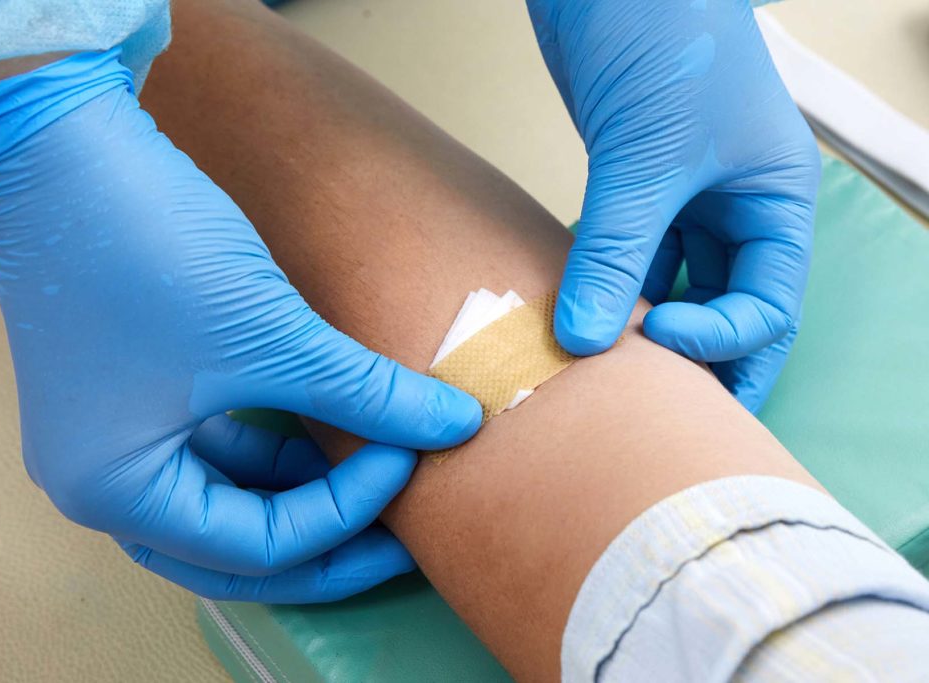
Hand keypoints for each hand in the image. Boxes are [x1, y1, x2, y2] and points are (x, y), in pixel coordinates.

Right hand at [0, 50, 481, 602]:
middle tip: (406, 534)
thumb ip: (369, 392)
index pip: (255, 547)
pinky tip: (334, 433)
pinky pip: (220, 449)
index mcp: (116, 491)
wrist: (62, 140)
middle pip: (236, 549)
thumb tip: (459, 422)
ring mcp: (118, 437)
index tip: (412, 454)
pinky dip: (279, 449)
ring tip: (380, 476)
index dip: (346, 512)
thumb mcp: (270, 334)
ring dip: (305, 492)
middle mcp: (105, 482)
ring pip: (230, 501)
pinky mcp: (138, 393)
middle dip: (326, 541)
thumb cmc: (146, 246)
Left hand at [528, 0, 819, 410]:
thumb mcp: (646, 157)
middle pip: (729, 307)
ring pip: (676, 285)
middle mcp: (737, 207)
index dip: (720, 340)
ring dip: (645, 326)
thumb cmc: (663, 35)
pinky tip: (583, 314)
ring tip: (610, 374)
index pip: (767, 305)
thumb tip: (585, 340)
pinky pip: (630, 255)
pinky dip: (609, 286)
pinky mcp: (633, 185)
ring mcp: (684, 197)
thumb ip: (616, 253)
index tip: (655, 341)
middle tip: (660, 416)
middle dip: (699, 362)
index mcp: (775, 200)